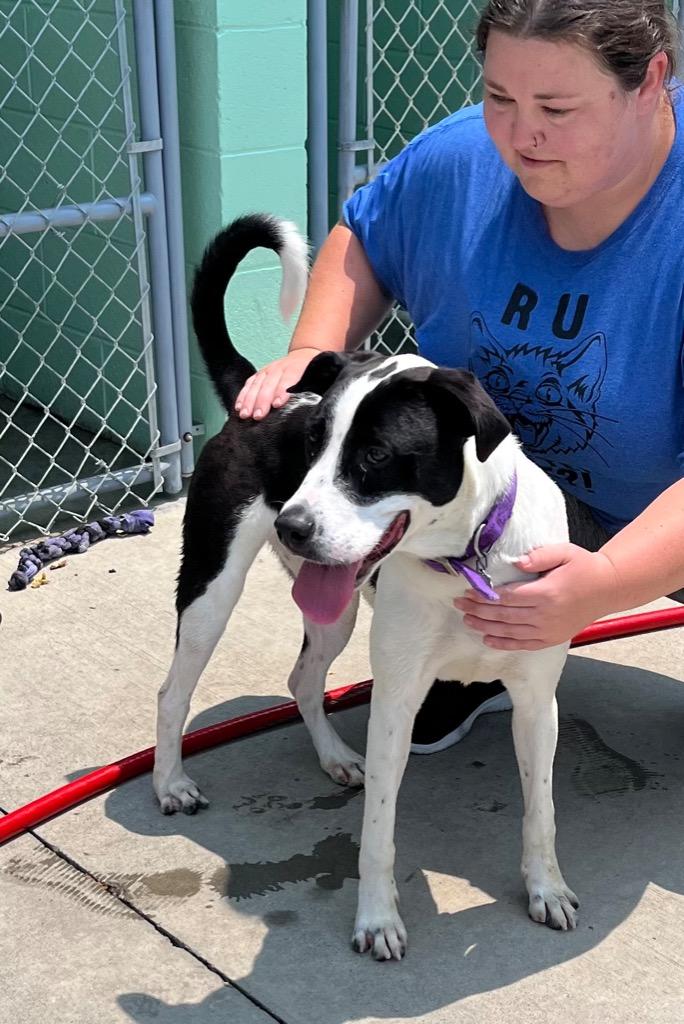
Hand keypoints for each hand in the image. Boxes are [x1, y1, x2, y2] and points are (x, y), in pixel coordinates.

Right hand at [235, 347, 321, 418]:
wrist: (305, 355)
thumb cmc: (313, 372)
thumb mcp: (319, 378)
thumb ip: (316, 390)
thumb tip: (317, 408)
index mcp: (298, 367)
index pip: (289, 379)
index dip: (282, 391)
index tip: (276, 404)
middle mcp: (281, 367)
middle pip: (269, 383)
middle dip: (262, 400)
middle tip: (258, 416)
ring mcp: (269, 370)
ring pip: (257, 383)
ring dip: (249, 400)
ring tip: (245, 414)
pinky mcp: (260, 374)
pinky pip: (249, 383)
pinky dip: (243, 395)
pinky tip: (239, 407)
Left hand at [452, 544, 619, 650]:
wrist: (608, 588)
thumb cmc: (584, 567)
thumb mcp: (564, 552)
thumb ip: (539, 556)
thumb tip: (517, 562)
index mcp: (547, 593)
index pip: (508, 597)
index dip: (486, 596)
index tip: (468, 591)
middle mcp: (546, 615)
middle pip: (504, 616)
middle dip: (479, 610)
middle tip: (459, 605)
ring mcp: (549, 630)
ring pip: (510, 632)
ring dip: (486, 627)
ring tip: (467, 620)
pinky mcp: (552, 639)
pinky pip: (524, 644)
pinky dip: (504, 644)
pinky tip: (488, 639)